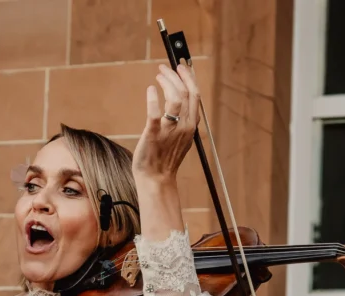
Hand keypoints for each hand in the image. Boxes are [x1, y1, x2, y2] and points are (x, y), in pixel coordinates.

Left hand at [132, 64, 199, 181]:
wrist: (156, 178)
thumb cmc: (165, 158)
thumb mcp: (181, 138)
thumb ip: (183, 121)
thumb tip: (181, 103)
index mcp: (191, 125)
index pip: (195, 95)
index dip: (189, 77)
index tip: (181, 67)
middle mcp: (184, 126)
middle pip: (186, 92)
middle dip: (177, 75)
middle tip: (165, 67)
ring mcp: (170, 130)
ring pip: (175, 97)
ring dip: (167, 82)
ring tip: (158, 76)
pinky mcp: (154, 134)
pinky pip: (155, 113)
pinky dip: (153, 99)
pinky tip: (150, 90)